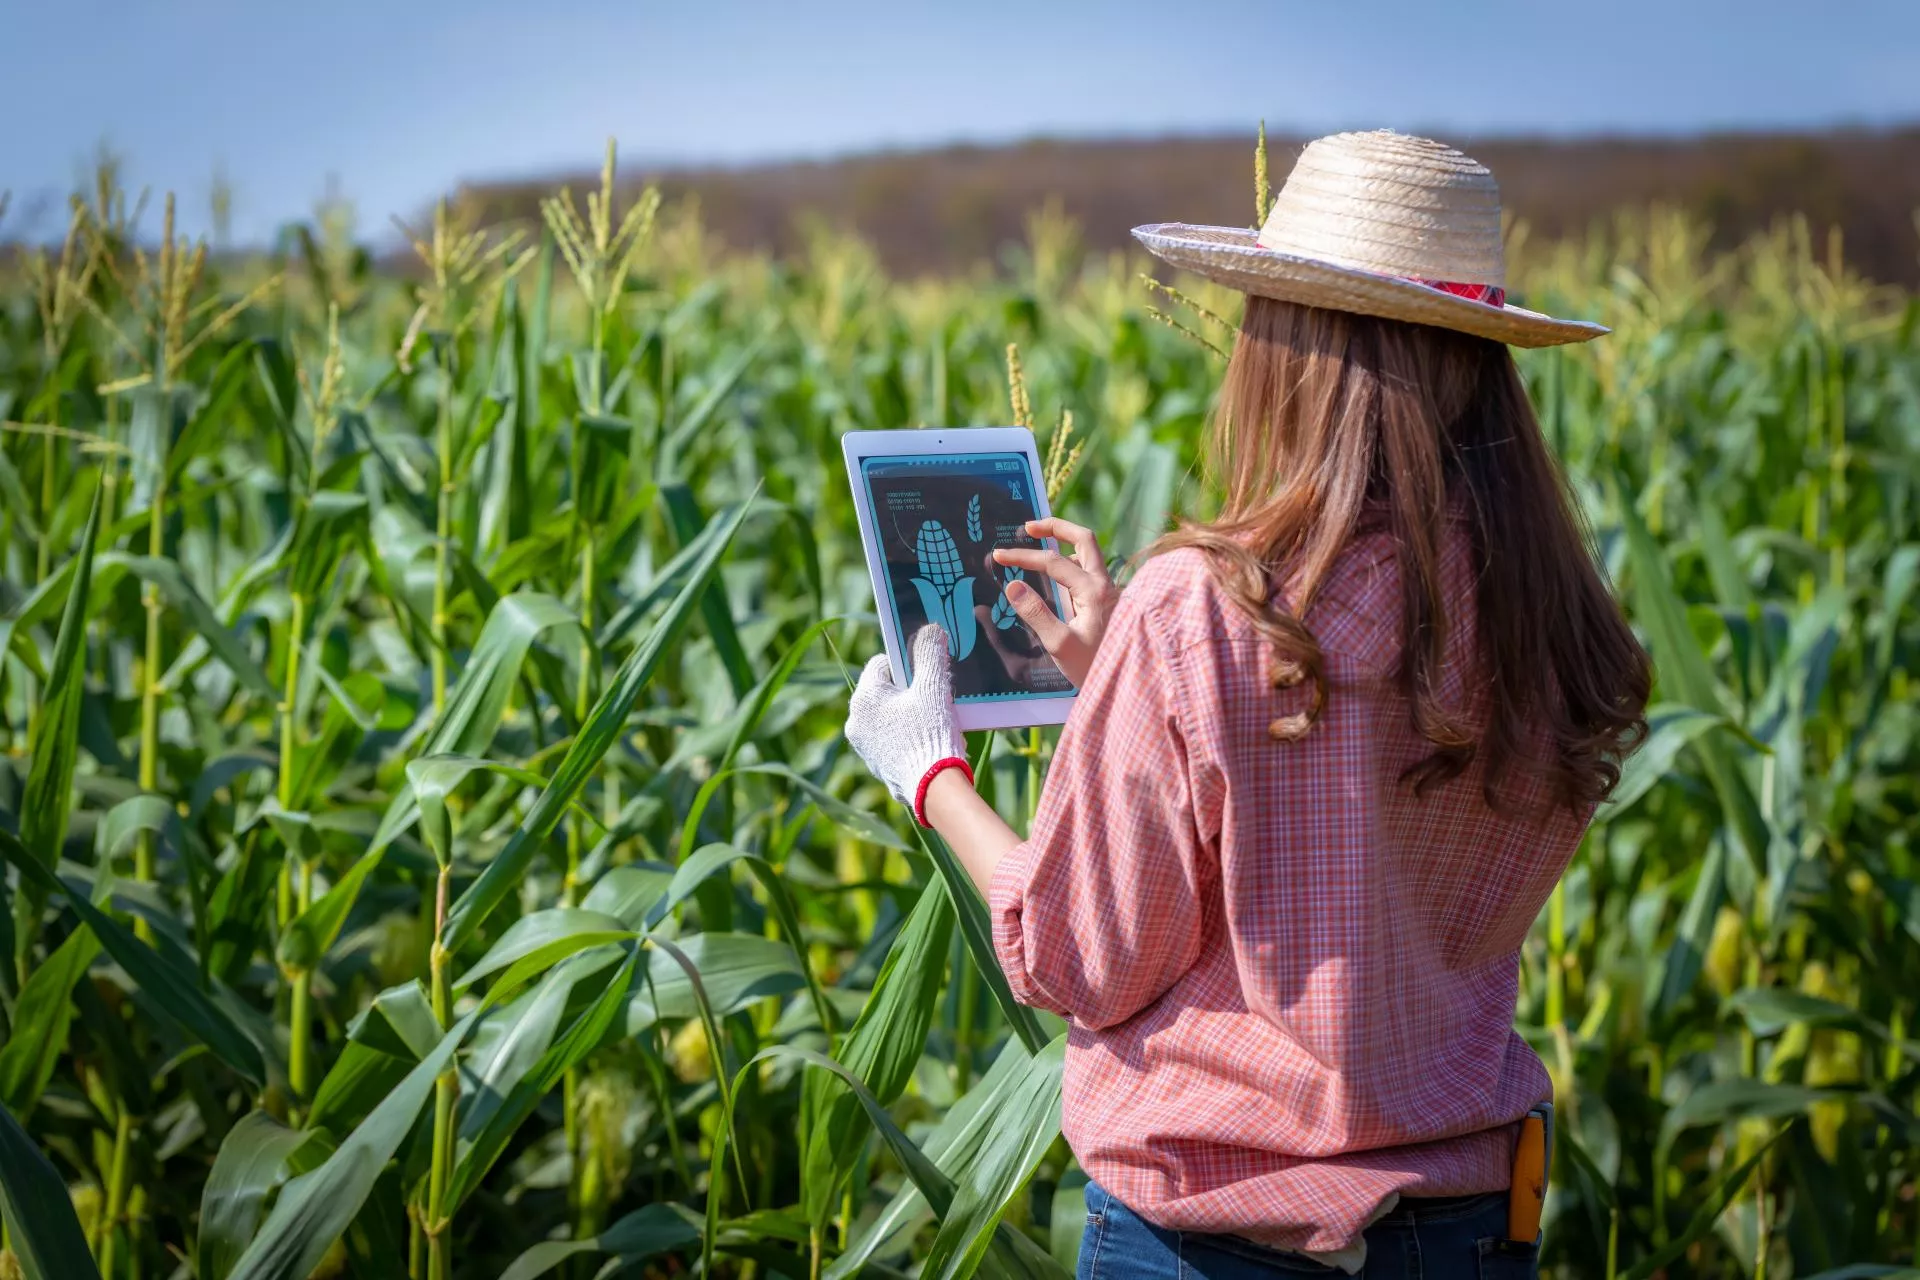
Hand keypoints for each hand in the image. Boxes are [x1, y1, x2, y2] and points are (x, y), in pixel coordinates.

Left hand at [846, 624, 969, 824]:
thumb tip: (929, 629)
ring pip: (887, 716)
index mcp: (863, 698)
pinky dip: (906, 736)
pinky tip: (928, 741)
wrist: (934, 787)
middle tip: (934, 697)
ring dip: (908, 713)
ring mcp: (863, 747)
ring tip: (934, 721)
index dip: (907, 663)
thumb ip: (930, 652)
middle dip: (909, 690)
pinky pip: (891, 739)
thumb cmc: (931, 731)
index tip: (927, 673)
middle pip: (884, 691)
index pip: (882, 663)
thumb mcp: (934, 686)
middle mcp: (855, 722)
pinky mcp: (876, 766)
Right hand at [991, 517, 1119, 687]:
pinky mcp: (1109, 602)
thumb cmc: (1093, 668)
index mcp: (1094, 591)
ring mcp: (1110, 592)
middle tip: (1029, 526)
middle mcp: (1106, 585)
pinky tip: (1057, 576)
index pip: (1053, 562)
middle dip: (1055, 528)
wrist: (1128, 686)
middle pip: (1084, 539)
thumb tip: (1013, 585)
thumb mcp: (1059, 645)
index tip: (999, 556)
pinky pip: (1090, 571)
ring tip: (1040, 546)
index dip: (1024, 556)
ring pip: (1089, 554)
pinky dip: (1071, 563)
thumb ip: (1036, 613)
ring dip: (1065, 544)